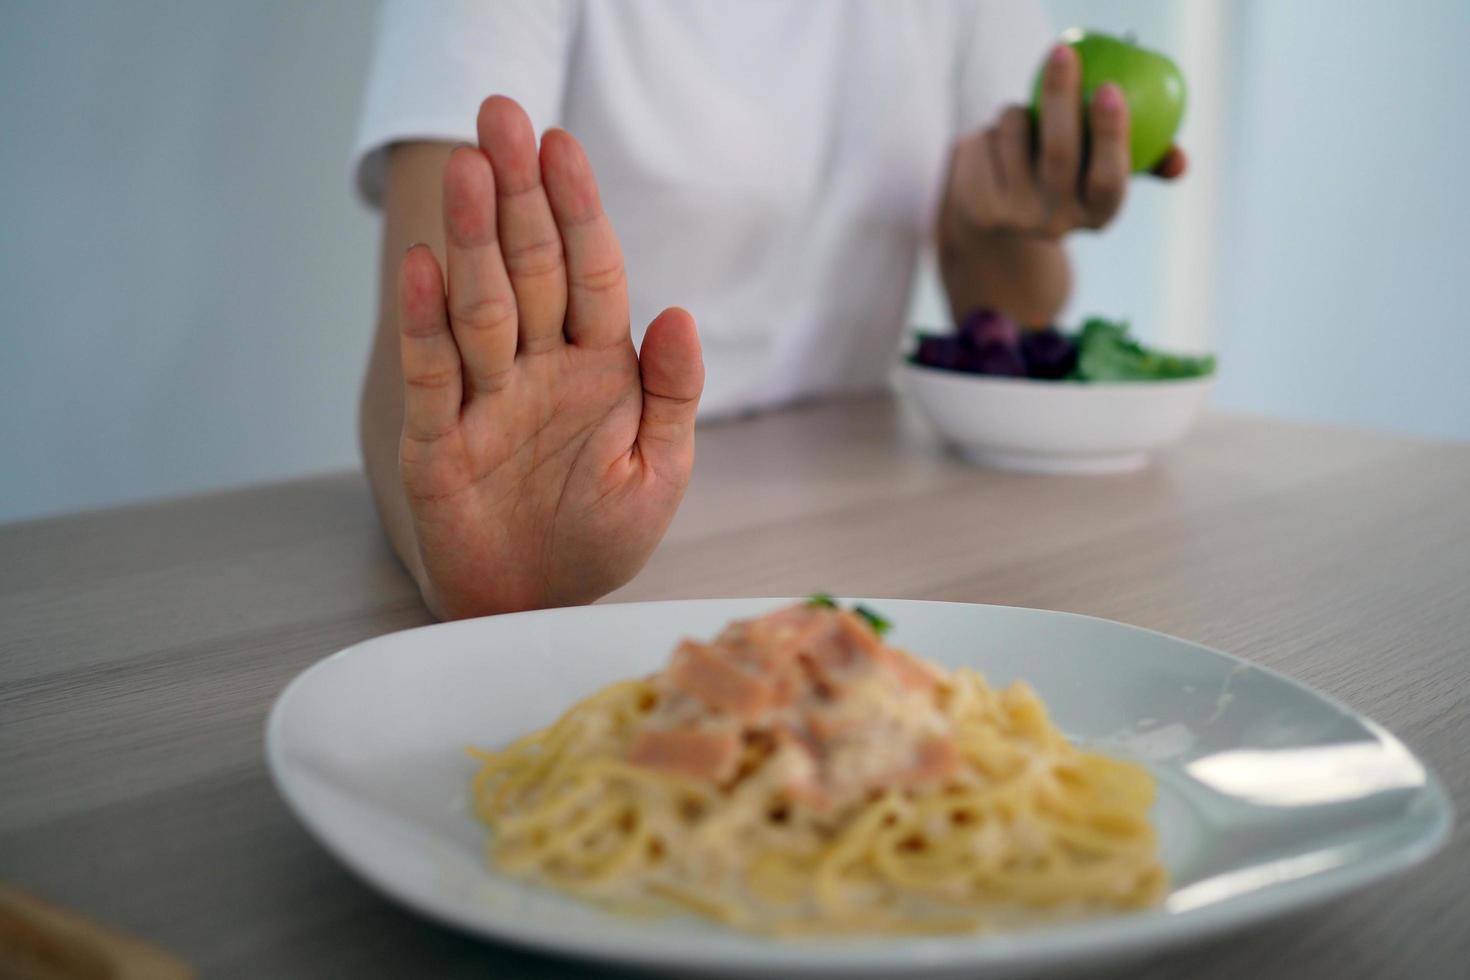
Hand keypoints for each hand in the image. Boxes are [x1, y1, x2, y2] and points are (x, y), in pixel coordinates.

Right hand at [396, 96, 702, 618]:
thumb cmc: (601, 536)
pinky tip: (424, 265)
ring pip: (480, 305)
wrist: (539, 604)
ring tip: (467, 172)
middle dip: (519, 195)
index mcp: (599, 366)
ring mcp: (486, 397)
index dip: (579, 210)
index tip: (562, 144)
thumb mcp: (660, 471)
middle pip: (529, 268)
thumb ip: (672, 393)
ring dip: (474, 241)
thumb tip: (679, 312)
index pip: (590, 272)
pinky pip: (433, 372)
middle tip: (500, 116)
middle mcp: (539, 367)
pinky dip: (426, 322)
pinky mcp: (438, 438)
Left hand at [945, 44, 1187, 242]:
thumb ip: (1145, 158)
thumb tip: (1181, 160)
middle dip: (1061, 95)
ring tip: (1025, 118)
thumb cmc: (1067, 176)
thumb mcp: (1103, 172)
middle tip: (1064, 50)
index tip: (1111, 87)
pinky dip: (993, 127)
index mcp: (1097, 214)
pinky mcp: (979, 205)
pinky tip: (996, 145)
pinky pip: (986, 141)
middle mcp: (1057, 223)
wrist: (998, 219)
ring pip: (1017, 135)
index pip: (1110, 179)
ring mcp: (1014, 218)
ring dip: (1020, 108)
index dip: (1111, 135)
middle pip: (1058, 154)